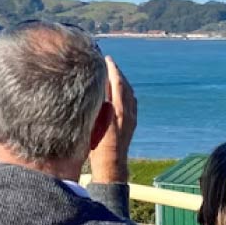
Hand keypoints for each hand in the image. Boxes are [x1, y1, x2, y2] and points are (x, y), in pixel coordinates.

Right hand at [89, 56, 135, 183]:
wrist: (111, 166)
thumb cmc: (97, 147)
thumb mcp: (93, 123)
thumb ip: (97, 105)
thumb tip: (96, 88)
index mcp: (118, 110)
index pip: (117, 83)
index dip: (112, 69)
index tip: (107, 59)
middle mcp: (128, 112)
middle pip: (126, 86)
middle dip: (118, 73)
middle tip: (110, 63)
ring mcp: (132, 118)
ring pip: (130, 94)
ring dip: (123, 82)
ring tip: (114, 75)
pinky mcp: (132, 124)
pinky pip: (132, 103)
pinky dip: (127, 93)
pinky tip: (121, 93)